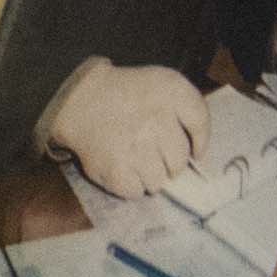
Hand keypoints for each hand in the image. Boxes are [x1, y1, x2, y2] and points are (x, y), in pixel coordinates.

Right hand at [40, 57, 208, 195]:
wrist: (76, 97)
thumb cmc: (128, 94)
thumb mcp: (166, 85)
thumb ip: (194, 113)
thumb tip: (199, 156)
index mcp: (169, 94)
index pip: (199, 123)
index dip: (198, 140)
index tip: (190, 147)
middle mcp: (155, 122)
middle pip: (178, 162)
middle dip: (167, 161)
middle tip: (148, 148)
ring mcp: (135, 150)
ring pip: (158, 181)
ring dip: (148, 174)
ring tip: (132, 157)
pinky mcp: (115, 171)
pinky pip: (136, 191)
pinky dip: (129, 184)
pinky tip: (119, 165)